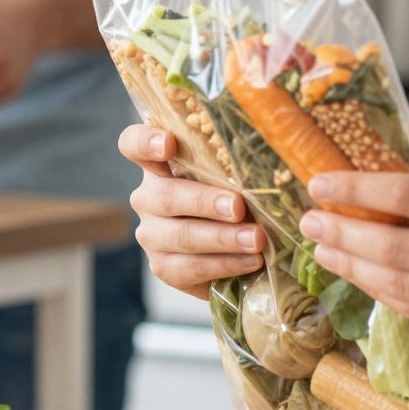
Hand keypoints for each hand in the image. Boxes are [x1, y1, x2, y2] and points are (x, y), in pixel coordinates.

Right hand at [117, 123, 265, 298]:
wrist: (233, 249)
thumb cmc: (236, 198)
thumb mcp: (235, 176)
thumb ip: (239, 164)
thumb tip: (274, 155)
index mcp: (160, 164)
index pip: (134, 144)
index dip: (146, 142)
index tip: (169, 144)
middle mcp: (148, 197)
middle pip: (165, 196)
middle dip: (205, 202)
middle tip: (238, 207)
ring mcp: (152, 234)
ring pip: (181, 236)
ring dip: (223, 238)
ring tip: (257, 240)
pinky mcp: (164, 267)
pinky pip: (191, 267)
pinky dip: (225, 264)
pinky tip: (251, 261)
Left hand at [296, 164, 408, 350]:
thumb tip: (386, 163)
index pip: (408, 196)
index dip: (356, 191)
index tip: (320, 183)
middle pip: (392, 249)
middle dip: (341, 233)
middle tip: (310, 221)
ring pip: (397, 286)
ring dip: (352, 268)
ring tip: (325, 249)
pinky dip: (383, 294)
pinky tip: (363, 278)